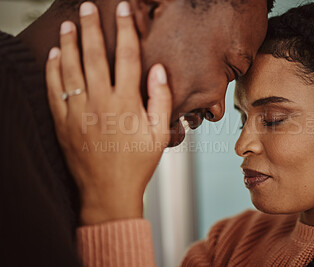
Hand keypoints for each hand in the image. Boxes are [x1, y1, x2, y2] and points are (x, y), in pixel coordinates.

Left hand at [45, 1, 171, 224]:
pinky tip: (54, 55)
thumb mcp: (159, 133)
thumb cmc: (137, 163)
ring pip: (71, 68)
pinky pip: (54, 90)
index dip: (125, 29)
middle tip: (87, 7)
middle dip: (92, 27)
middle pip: (95, 55)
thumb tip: (158, 69)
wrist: (108, 191)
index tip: (122, 9)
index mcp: (127, 103)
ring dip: (69, 43)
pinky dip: (53, 70)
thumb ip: (160, 98)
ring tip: (69, 24)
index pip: (127, 56)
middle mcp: (101, 102)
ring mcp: (79, 112)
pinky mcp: (63, 122)